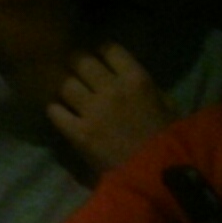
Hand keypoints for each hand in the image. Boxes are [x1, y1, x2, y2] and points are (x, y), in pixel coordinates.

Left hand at [48, 43, 173, 173]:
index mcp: (137, 78)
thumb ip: (143, 86)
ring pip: (65, 84)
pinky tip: (58, 111)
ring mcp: (93, 111)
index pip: (109, 49)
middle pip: (81, 61)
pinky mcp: (78, 134)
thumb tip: (125, 76)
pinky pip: (55, 112)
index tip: (94, 56)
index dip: (98, 50)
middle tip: (72, 69)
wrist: (157, 173)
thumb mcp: (166, 103)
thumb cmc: (167, 138)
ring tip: (64, 91)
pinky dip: (54, 109)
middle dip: (75, 63)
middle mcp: (112, 89)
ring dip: (63, 86)